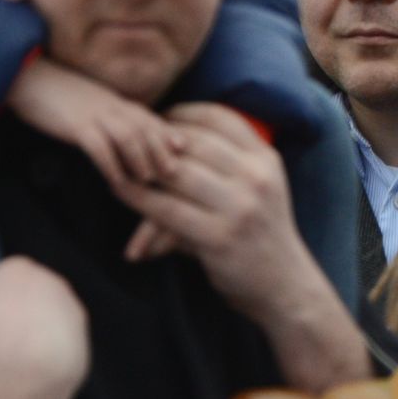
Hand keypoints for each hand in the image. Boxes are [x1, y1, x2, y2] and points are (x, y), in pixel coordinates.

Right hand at [0, 255, 87, 398]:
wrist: (33, 368)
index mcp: (20, 268)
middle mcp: (51, 280)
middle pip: (20, 299)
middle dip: (7, 316)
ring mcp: (69, 306)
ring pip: (41, 317)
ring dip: (28, 332)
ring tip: (10, 356)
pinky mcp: (82, 332)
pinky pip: (61, 338)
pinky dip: (48, 348)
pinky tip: (32, 364)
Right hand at [8, 56, 184, 190]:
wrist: (25, 77)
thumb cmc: (55, 94)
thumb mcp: (88, 102)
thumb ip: (107, 114)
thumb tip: (123, 133)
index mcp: (113, 100)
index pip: (147, 117)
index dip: (166, 133)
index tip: (183, 149)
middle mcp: (109, 104)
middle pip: (144, 126)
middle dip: (160, 150)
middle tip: (173, 173)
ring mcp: (93, 113)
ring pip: (127, 135)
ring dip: (140, 159)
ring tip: (146, 180)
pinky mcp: (74, 124)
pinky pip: (98, 145)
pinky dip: (109, 164)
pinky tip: (115, 181)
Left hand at [109, 103, 302, 317]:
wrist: (283, 285)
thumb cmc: (258, 233)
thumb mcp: (254, 190)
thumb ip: (220, 165)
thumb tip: (167, 136)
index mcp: (265, 159)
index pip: (219, 118)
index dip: (182, 113)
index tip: (156, 118)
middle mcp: (255, 178)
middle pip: (193, 141)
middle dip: (155, 138)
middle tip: (126, 139)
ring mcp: (239, 207)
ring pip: (177, 172)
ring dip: (141, 165)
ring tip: (114, 159)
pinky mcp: (219, 237)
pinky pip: (166, 210)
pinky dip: (138, 197)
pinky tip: (118, 189)